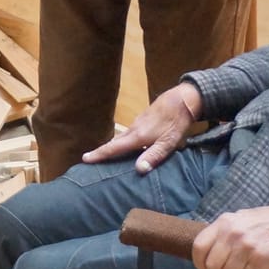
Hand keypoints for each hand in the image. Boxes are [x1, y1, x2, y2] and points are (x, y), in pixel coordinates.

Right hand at [84, 82, 201, 171]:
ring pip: (122, 137)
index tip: (85, 159)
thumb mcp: (168, 142)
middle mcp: (134, 129)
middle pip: (114, 142)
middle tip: (91, 159)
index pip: (114, 148)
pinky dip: (124, 140)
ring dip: (113, 146)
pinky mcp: (144, 119)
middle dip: (102, 151)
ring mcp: (138, 123)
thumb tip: (138, 170)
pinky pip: (129, 133)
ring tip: (107, 156)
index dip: (99, 154)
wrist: (183, 99)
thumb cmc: (176, 122)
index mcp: (137, 136)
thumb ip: (153, 156)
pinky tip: (129, 146)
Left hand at [190, 201, 268, 268]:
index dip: (199, 263)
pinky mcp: (261, 258)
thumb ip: (222, 232)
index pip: (199, 247)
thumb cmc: (265, 222)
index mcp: (224, 222)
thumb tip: (206, 252)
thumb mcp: (239, 219)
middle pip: (212, 265)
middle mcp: (232, 234)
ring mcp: (246, 246)